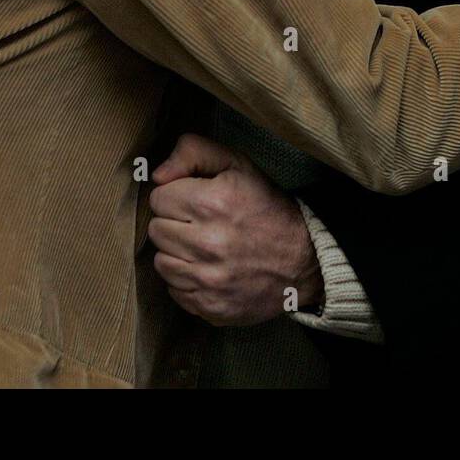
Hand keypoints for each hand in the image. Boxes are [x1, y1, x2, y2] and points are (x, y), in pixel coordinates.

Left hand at [148, 133, 323, 326]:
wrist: (303, 259)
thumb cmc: (266, 207)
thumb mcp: (237, 165)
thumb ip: (193, 152)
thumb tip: (157, 175)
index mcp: (212, 203)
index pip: (158, 198)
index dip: (176, 195)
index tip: (195, 199)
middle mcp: (208, 244)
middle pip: (156, 230)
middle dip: (174, 222)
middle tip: (200, 223)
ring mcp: (208, 280)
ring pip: (161, 262)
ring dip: (177, 252)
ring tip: (203, 246)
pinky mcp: (210, 307)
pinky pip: (174, 290)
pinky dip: (186, 280)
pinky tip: (207, 268)